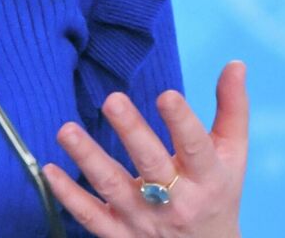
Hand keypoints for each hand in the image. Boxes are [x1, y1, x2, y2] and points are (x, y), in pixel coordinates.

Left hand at [42, 61, 247, 237]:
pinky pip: (90, 217)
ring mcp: (145, 220)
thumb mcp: (232, 156)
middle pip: (152, 165)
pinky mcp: (120, 235)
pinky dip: (69, 196)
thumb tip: (235, 64)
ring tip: (66, 130)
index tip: (166, 95)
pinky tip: (50, 170)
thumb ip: (232, 109)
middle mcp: (177, 202)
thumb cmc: (218, 193)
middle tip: (112, 100)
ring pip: (114, 188)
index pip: (196, 147)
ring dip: (88, 159)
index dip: (182, 122)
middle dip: (132, 132)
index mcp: (208, 178)